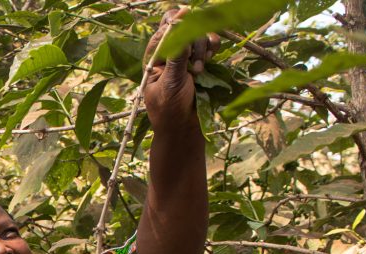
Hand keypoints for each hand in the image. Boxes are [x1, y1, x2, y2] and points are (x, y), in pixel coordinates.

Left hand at [143, 8, 219, 133]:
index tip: (187, 14)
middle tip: (195, 64)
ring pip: (198, 35)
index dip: (175, 22)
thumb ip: (177, 56)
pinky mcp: (199, 61)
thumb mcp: (171, 83)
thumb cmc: (170, 109)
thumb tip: (179, 28)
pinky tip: (209, 60)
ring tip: (199, 70)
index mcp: (154, 59)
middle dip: (192, 40)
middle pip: (183, 29)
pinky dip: (211, 47)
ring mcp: (185, 57)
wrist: (184, 127)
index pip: (163, 32)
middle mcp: (169, 55)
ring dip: (202, 48)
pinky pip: (208, 44)